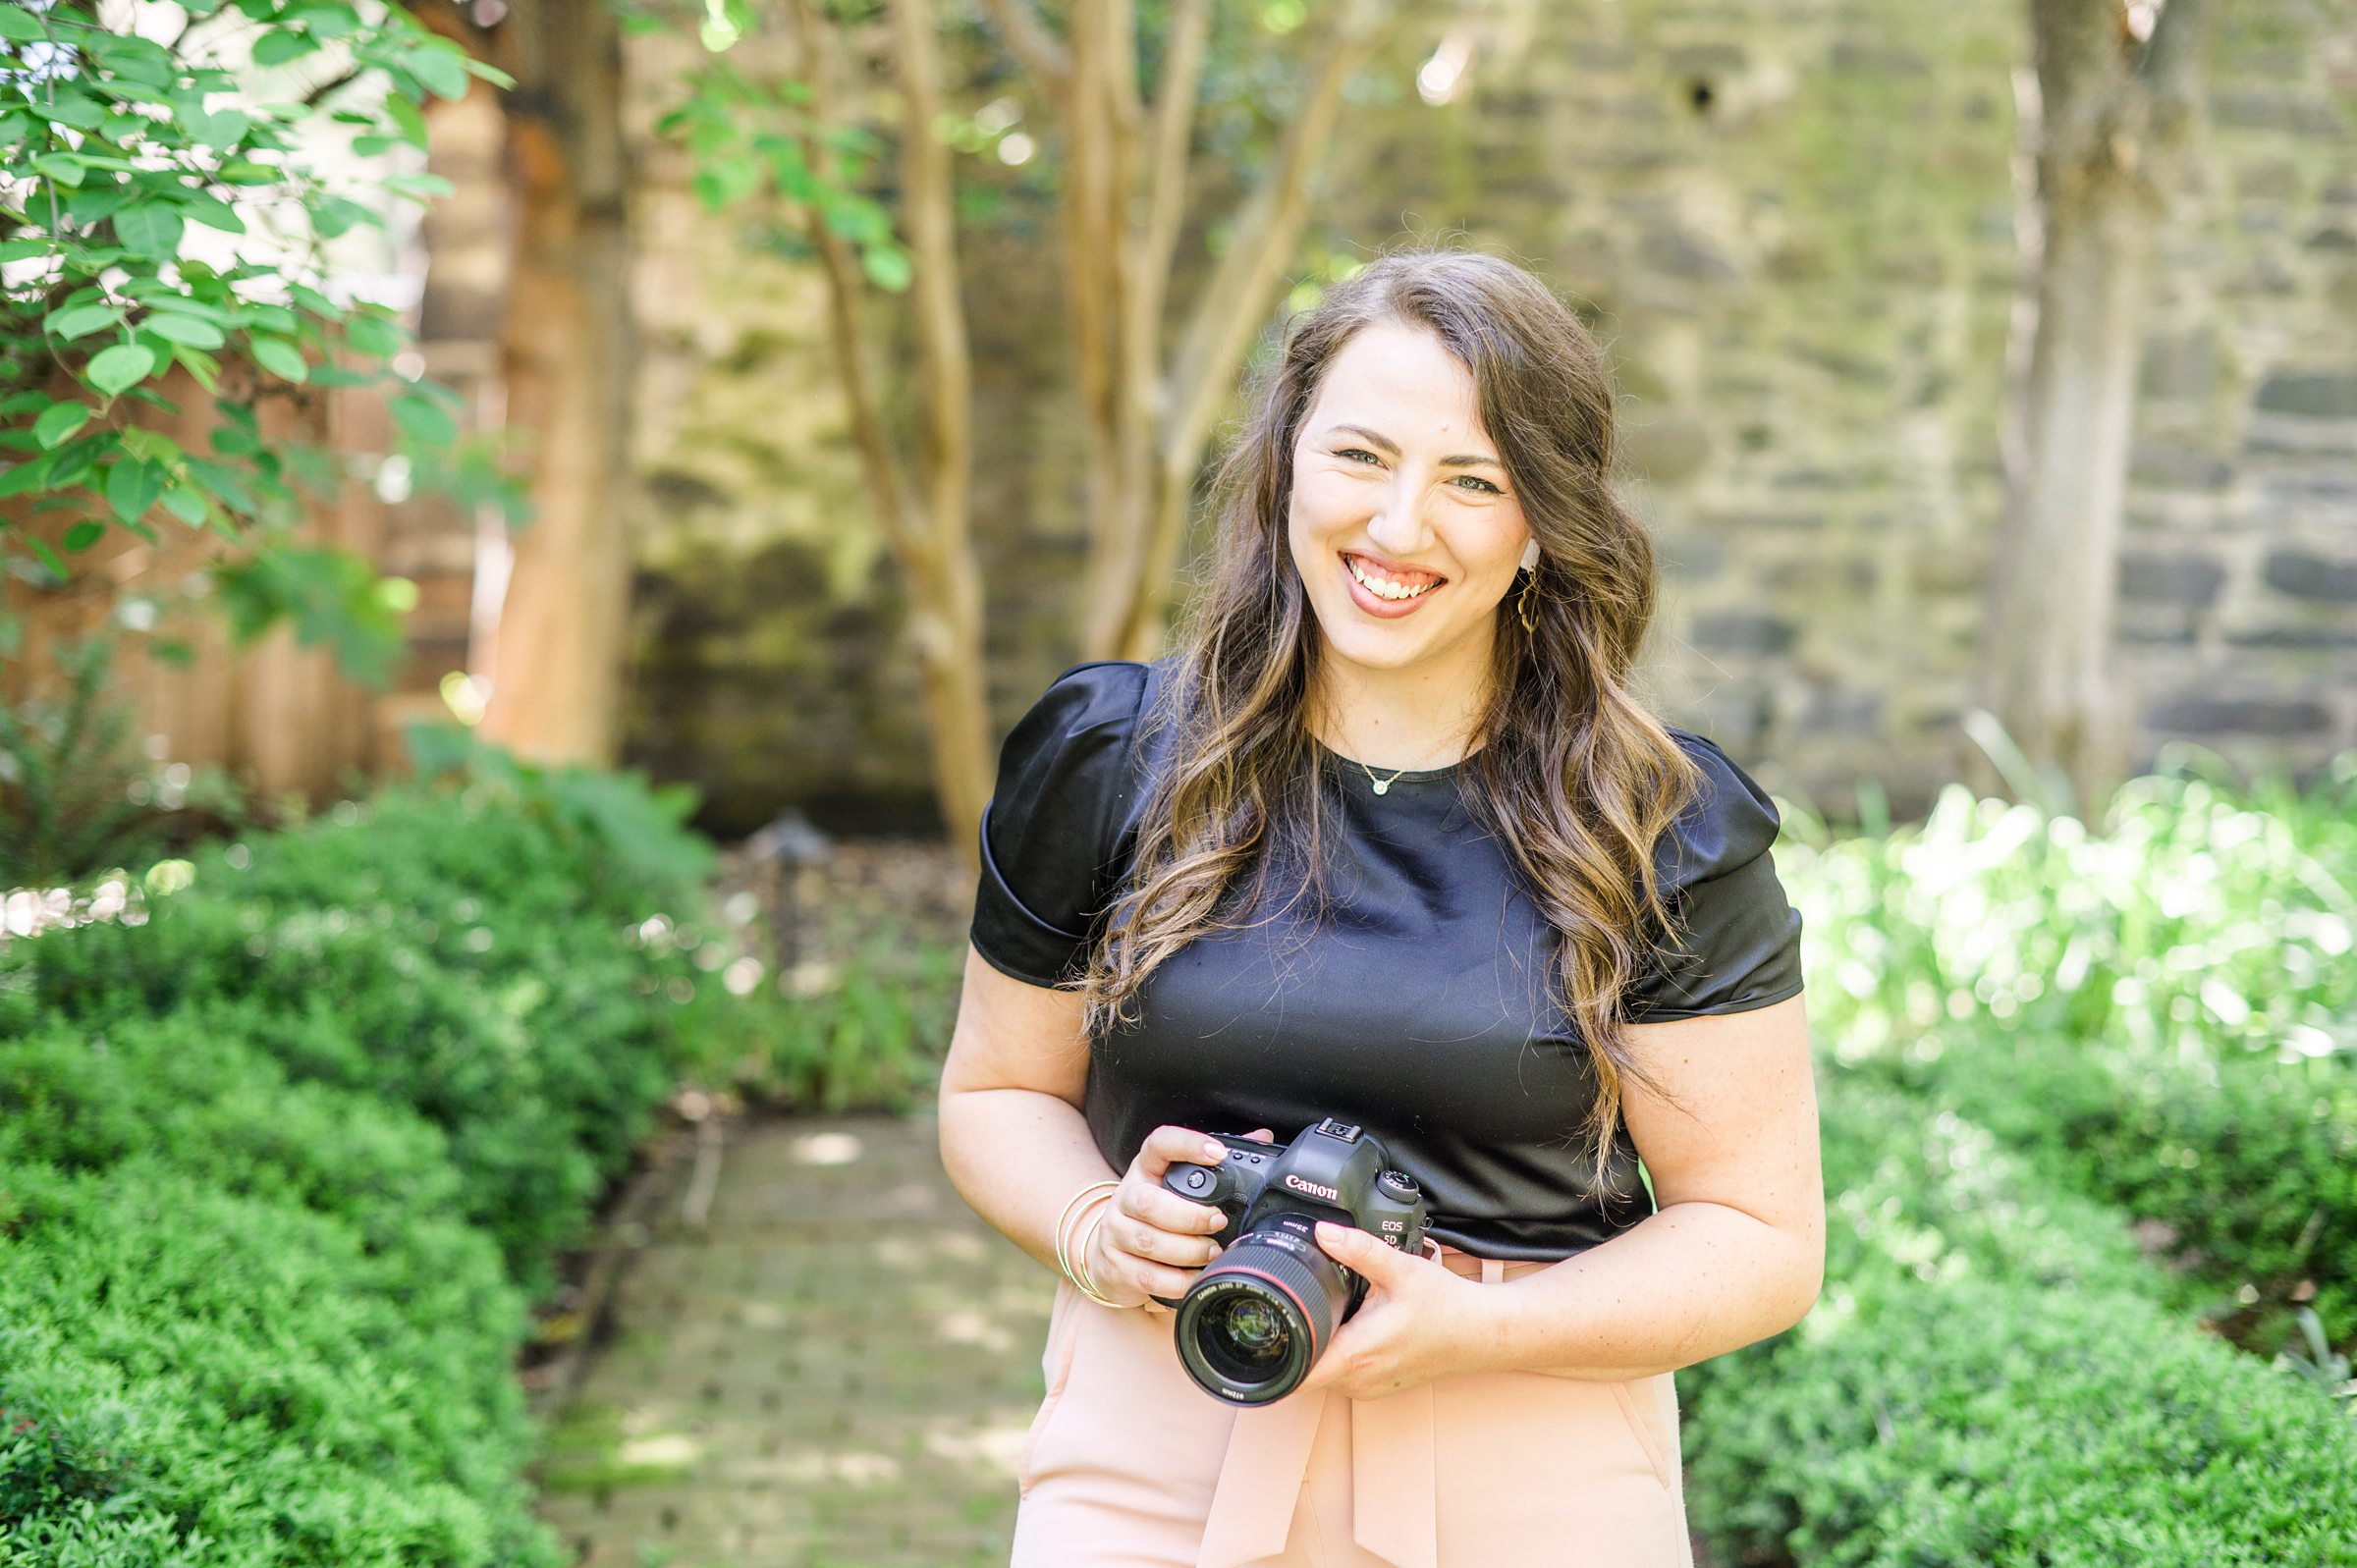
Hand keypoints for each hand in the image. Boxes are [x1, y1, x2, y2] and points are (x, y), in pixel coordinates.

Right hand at [1083, 1123, 1273, 1309]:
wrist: (1111, 1252)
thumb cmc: (1156, 1215)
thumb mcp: (1177, 1186)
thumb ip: (1216, 1165)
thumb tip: (1262, 1139)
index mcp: (1146, 1170)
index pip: (1159, 1144)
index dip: (1186, 1145)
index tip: (1217, 1153)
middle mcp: (1125, 1197)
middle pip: (1147, 1202)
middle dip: (1190, 1216)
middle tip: (1218, 1221)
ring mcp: (1114, 1233)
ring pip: (1148, 1242)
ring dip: (1187, 1251)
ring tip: (1212, 1254)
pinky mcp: (1114, 1266)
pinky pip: (1146, 1277)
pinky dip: (1176, 1282)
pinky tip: (1194, 1279)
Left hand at [1292, 1221, 1492, 1400]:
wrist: (1482, 1332)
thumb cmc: (1446, 1307)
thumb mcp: (1400, 1268)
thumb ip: (1358, 1248)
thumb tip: (1322, 1231)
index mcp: (1357, 1355)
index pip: (1296, 1372)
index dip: (1274, 1354)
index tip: (1268, 1327)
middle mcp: (1359, 1379)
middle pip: (1303, 1369)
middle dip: (1294, 1339)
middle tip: (1298, 1305)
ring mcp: (1368, 1387)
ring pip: (1321, 1372)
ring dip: (1317, 1346)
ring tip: (1329, 1313)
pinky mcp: (1377, 1385)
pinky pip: (1342, 1374)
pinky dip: (1337, 1352)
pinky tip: (1349, 1327)